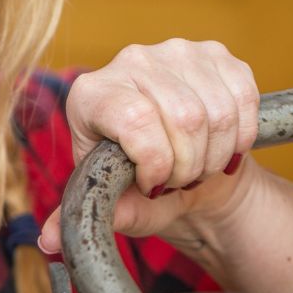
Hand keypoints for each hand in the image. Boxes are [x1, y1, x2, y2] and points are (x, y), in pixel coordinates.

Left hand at [44, 39, 260, 239]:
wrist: (182, 170)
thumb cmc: (140, 187)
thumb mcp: (116, 203)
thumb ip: (91, 215)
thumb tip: (50, 241)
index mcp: (91, 92)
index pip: (134, 118)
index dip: (155, 162)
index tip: (153, 185)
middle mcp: (129, 60)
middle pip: (184, 117)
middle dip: (188, 166)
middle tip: (178, 182)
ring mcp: (174, 51)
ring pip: (216, 111)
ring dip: (213, 155)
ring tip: (196, 168)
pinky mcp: (214, 52)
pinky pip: (242, 98)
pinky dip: (239, 137)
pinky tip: (220, 149)